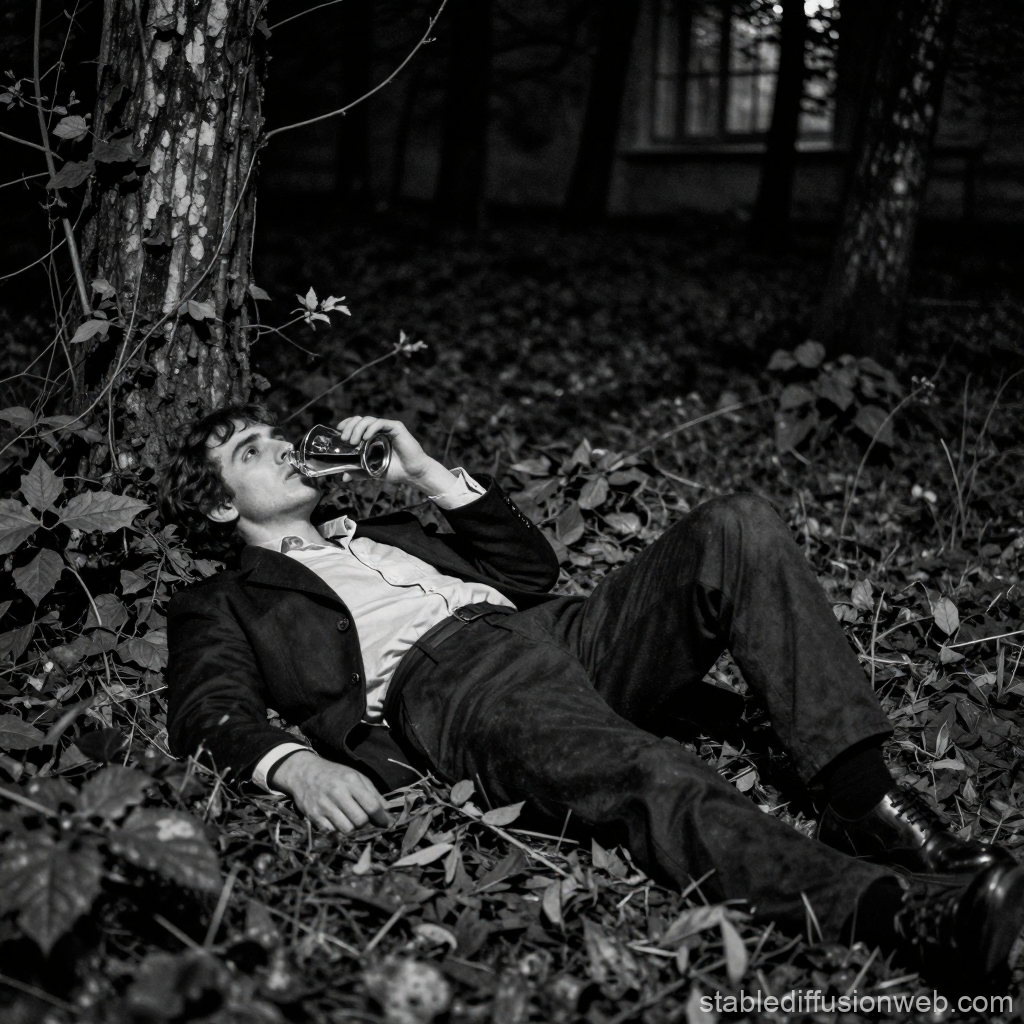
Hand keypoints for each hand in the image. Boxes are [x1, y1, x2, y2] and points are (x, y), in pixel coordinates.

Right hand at [272, 752, 389, 833]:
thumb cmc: (335, 775)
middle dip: (367, 825)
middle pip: (360, 820)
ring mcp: (324, 806)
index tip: (385, 823)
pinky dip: (339, 832)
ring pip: (347, 829)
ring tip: (354, 824)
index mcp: (351, 781)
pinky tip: (340, 824)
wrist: (304, 773)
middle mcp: (337, 793)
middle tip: (367, 824)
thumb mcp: (356, 776)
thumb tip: (387, 812)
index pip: (371, 806)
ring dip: (354, 831)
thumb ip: (373, 793)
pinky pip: (332, 833)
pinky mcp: (313, 816)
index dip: (381, 818)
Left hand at [334, 415, 456, 494]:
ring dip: (358, 428)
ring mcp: (388, 427)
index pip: (357, 424)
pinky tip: (365, 438)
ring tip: (353, 441)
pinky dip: (371, 428)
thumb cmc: (395, 471)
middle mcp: (379, 430)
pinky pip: (380, 423)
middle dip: (350, 426)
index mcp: (373, 437)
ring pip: (368, 420)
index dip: (347, 425)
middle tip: (344, 439)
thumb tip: (343, 477)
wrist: (412, 474)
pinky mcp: (396, 427)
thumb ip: (359, 472)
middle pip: (360, 419)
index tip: (339, 432)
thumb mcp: (372, 471)